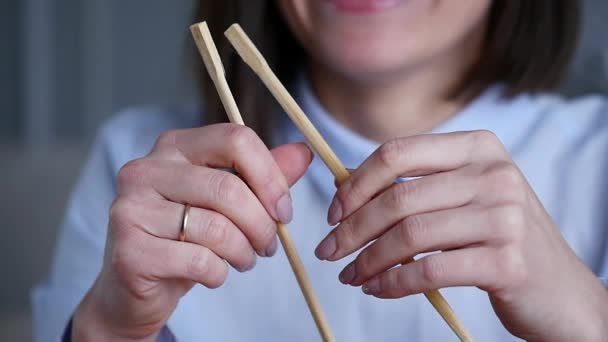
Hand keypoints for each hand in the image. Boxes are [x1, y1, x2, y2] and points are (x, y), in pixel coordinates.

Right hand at [72, 124, 312, 340]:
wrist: (134, 288)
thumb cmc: (184, 237)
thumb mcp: (226, 203)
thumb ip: (262, 176)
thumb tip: (303, 152)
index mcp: (174, 146)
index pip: (236, 140)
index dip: (270, 177)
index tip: (284, 210)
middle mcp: (146, 169)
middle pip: (229, 189)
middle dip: (262, 225)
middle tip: (268, 246)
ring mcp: (131, 209)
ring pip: (216, 228)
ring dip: (244, 252)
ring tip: (245, 260)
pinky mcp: (129, 251)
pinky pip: (198, 260)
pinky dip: (219, 273)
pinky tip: (214, 274)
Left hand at [315, 130, 607, 340]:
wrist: (558, 290)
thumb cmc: (498, 239)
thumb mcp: (464, 197)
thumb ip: (416, 186)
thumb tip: (344, 189)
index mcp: (478, 147)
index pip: (397, 152)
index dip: (356, 183)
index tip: (333, 212)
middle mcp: (495, 174)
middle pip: (398, 198)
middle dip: (352, 228)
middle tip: (329, 251)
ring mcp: (505, 217)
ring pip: (409, 235)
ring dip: (368, 259)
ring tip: (350, 275)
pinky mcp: (507, 261)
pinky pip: (430, 271)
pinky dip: (394, 283)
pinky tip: (378, 289)